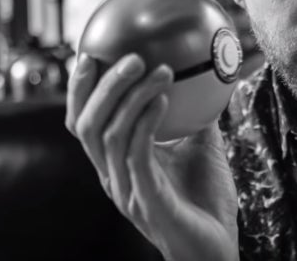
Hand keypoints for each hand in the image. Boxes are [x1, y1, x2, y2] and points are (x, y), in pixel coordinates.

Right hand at [65, 53, 238, 260]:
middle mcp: (112, 176)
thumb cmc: (206, 198)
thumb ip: (194, 113)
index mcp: (116, 163)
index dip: (79, 91)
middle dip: (102, 86)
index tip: (90, 54)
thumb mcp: (199, 146)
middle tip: (129, 56)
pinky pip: (137, 156)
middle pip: (87, 124)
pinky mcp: (146, 201)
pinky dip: (146, 123)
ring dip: (132, 97)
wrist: (217, 245)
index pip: (83, 123)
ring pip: (109, 135)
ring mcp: (126, 190)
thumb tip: (205, 73)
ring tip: (157, 70)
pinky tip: (162, 99)